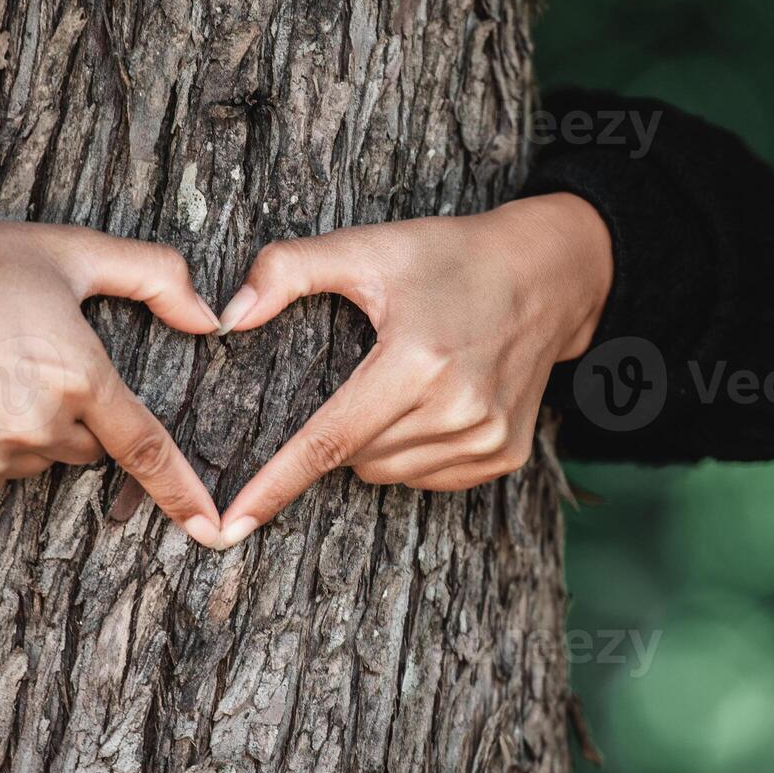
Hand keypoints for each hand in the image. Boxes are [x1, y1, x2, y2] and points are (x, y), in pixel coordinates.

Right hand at [0, 211, 228, 545]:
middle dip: (68, 415)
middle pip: (82, 447)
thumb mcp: (69, 251)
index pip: (145, 448)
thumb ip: (154, 276)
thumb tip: (212, 317)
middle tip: (19, 361)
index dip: (181, 491)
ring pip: (32, 463)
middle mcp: (38, 427)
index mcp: (79, 377)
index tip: (211, 528)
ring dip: (21, 433)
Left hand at [212, 193, 612, 543]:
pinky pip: (428, 478)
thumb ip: (289, 270)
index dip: (275, 483)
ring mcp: (487, 438)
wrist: (546, 274)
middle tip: (365, 373)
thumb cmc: (450, 258)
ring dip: (375, 445)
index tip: (232, 525)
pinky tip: (432, 406)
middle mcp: (459, 409)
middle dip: (339, 430)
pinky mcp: (505, 455)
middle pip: (356, 459)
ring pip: (389, 474)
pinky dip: (412, 454)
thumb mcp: (369, 248)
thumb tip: (227, 318)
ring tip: (403, 385)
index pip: (328, 441)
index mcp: (418, 361)